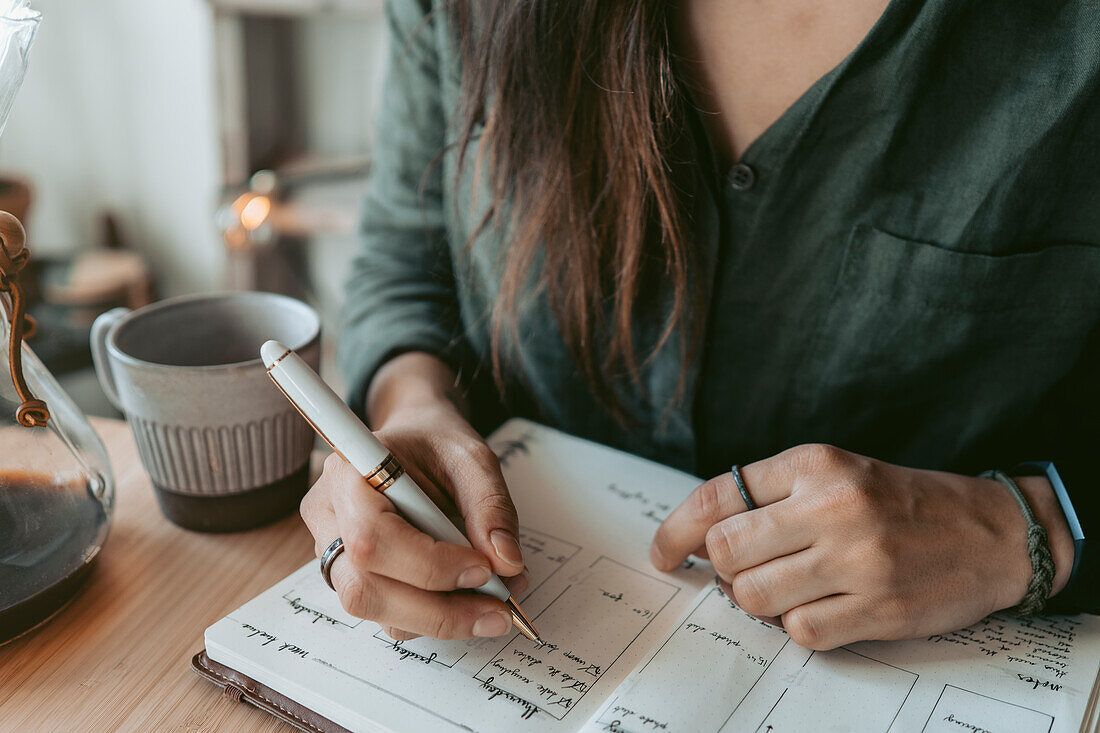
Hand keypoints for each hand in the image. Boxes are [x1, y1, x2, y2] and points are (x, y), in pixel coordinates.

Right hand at [300, 372, 526, 640]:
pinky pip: (387, 613)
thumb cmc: (435, 442)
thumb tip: (506, 564)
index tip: (485, 569)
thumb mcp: (473, 457)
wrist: (413, 439)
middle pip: (364, 589)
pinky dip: (434, 616)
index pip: (373, 537)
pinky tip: (471, 598)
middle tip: (499, 611)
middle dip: (438, 611)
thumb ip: (491, 506)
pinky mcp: (352, 575)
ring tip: (495, 603)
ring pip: (374, 609)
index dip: (429, 565)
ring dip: (440, 619)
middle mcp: (330, 517)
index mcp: (350, 474)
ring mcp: (333, 551)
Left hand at [650, 444, 1073, 649]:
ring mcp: (856, 558)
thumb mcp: (838, 473)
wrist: (990, 532)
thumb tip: (701, 536)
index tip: (662, 552)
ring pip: (752, 594)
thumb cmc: (902, 503)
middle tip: (746, 571)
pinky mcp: (878, 606)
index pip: (717, 494)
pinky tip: (824, 608)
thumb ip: (775, 494)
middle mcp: (832, 505)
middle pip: (724, 550)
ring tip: (790, 588)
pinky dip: (799, 626)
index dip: (676, 529)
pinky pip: (798, 630)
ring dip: (758, 600)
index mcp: (815, 463)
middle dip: (722, 568)